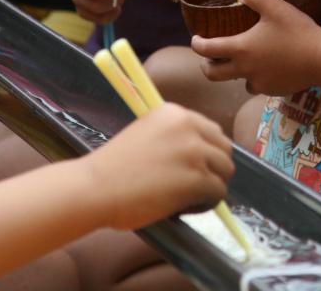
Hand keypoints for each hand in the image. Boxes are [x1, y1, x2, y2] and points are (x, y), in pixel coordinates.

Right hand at [84, 104, 233, 229]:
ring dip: (212, 185)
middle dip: (214, 166)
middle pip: (223, 147)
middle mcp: (188, 126)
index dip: (205, 152)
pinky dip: (208, 202)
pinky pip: (218, 191)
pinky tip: (188, 207)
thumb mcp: (146, 133)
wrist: (96, 187)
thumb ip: (172, 136)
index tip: (192, 167)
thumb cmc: (112, 167)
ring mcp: (195, 152)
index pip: (210, 130)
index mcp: (174, 113)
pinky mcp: (197, 179)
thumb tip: (200, 152)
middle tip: (196, 184)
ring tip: (191, 197)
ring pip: (225, 170)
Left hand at [190, 0, 320, 95]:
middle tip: (209, 58)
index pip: (207, 49)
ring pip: (238, 81)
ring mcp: (259, 83)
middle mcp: (244, 69)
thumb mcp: (276, 7)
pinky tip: (269, 67)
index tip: (196, 39)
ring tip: (245, 61)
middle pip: (213, 75)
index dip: (197, 44)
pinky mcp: (272, 90)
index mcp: (241, 48)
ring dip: (236, 72)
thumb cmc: (297, 31)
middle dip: (206, 66)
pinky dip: (258, 78)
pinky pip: (258, 85)